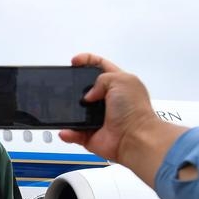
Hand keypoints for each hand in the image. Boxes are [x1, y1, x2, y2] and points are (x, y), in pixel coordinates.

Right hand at [59, 53, 187, 186]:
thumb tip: (87, 94)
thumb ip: (101, 78)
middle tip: (66, 86)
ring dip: (68, 111)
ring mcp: (97, 118)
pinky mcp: (90, 134)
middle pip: (84, 88)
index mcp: (117, 83)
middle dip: (73, 86)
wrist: (134, 138)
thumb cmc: (134, 110)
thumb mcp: (121, 80)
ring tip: (64, 108)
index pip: (99, 66)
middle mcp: (106, 100)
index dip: (86, 61)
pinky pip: (73, 133)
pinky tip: (67, 130)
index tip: (74, 62)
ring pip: (76, 111)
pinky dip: (68, 132)